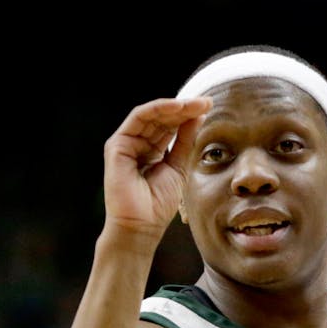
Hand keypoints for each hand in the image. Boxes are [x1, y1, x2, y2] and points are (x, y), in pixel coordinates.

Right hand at [102, 96, 210, 240]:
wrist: (142, 225)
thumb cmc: (158, 204)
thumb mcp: (178, 166)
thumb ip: (185, 141)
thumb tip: (199, 116)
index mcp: (151, 150)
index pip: (170, 126)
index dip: (189, 115)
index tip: (209, 107)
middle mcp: (137, 144)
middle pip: (162, 118)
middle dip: (185, 108)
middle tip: (206, 101)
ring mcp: (126, 143)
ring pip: (151, 115)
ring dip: (174, 107)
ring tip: (195, 103)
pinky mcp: (117, 145)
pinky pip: (138, 119)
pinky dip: (156, 109)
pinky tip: (176, 107)